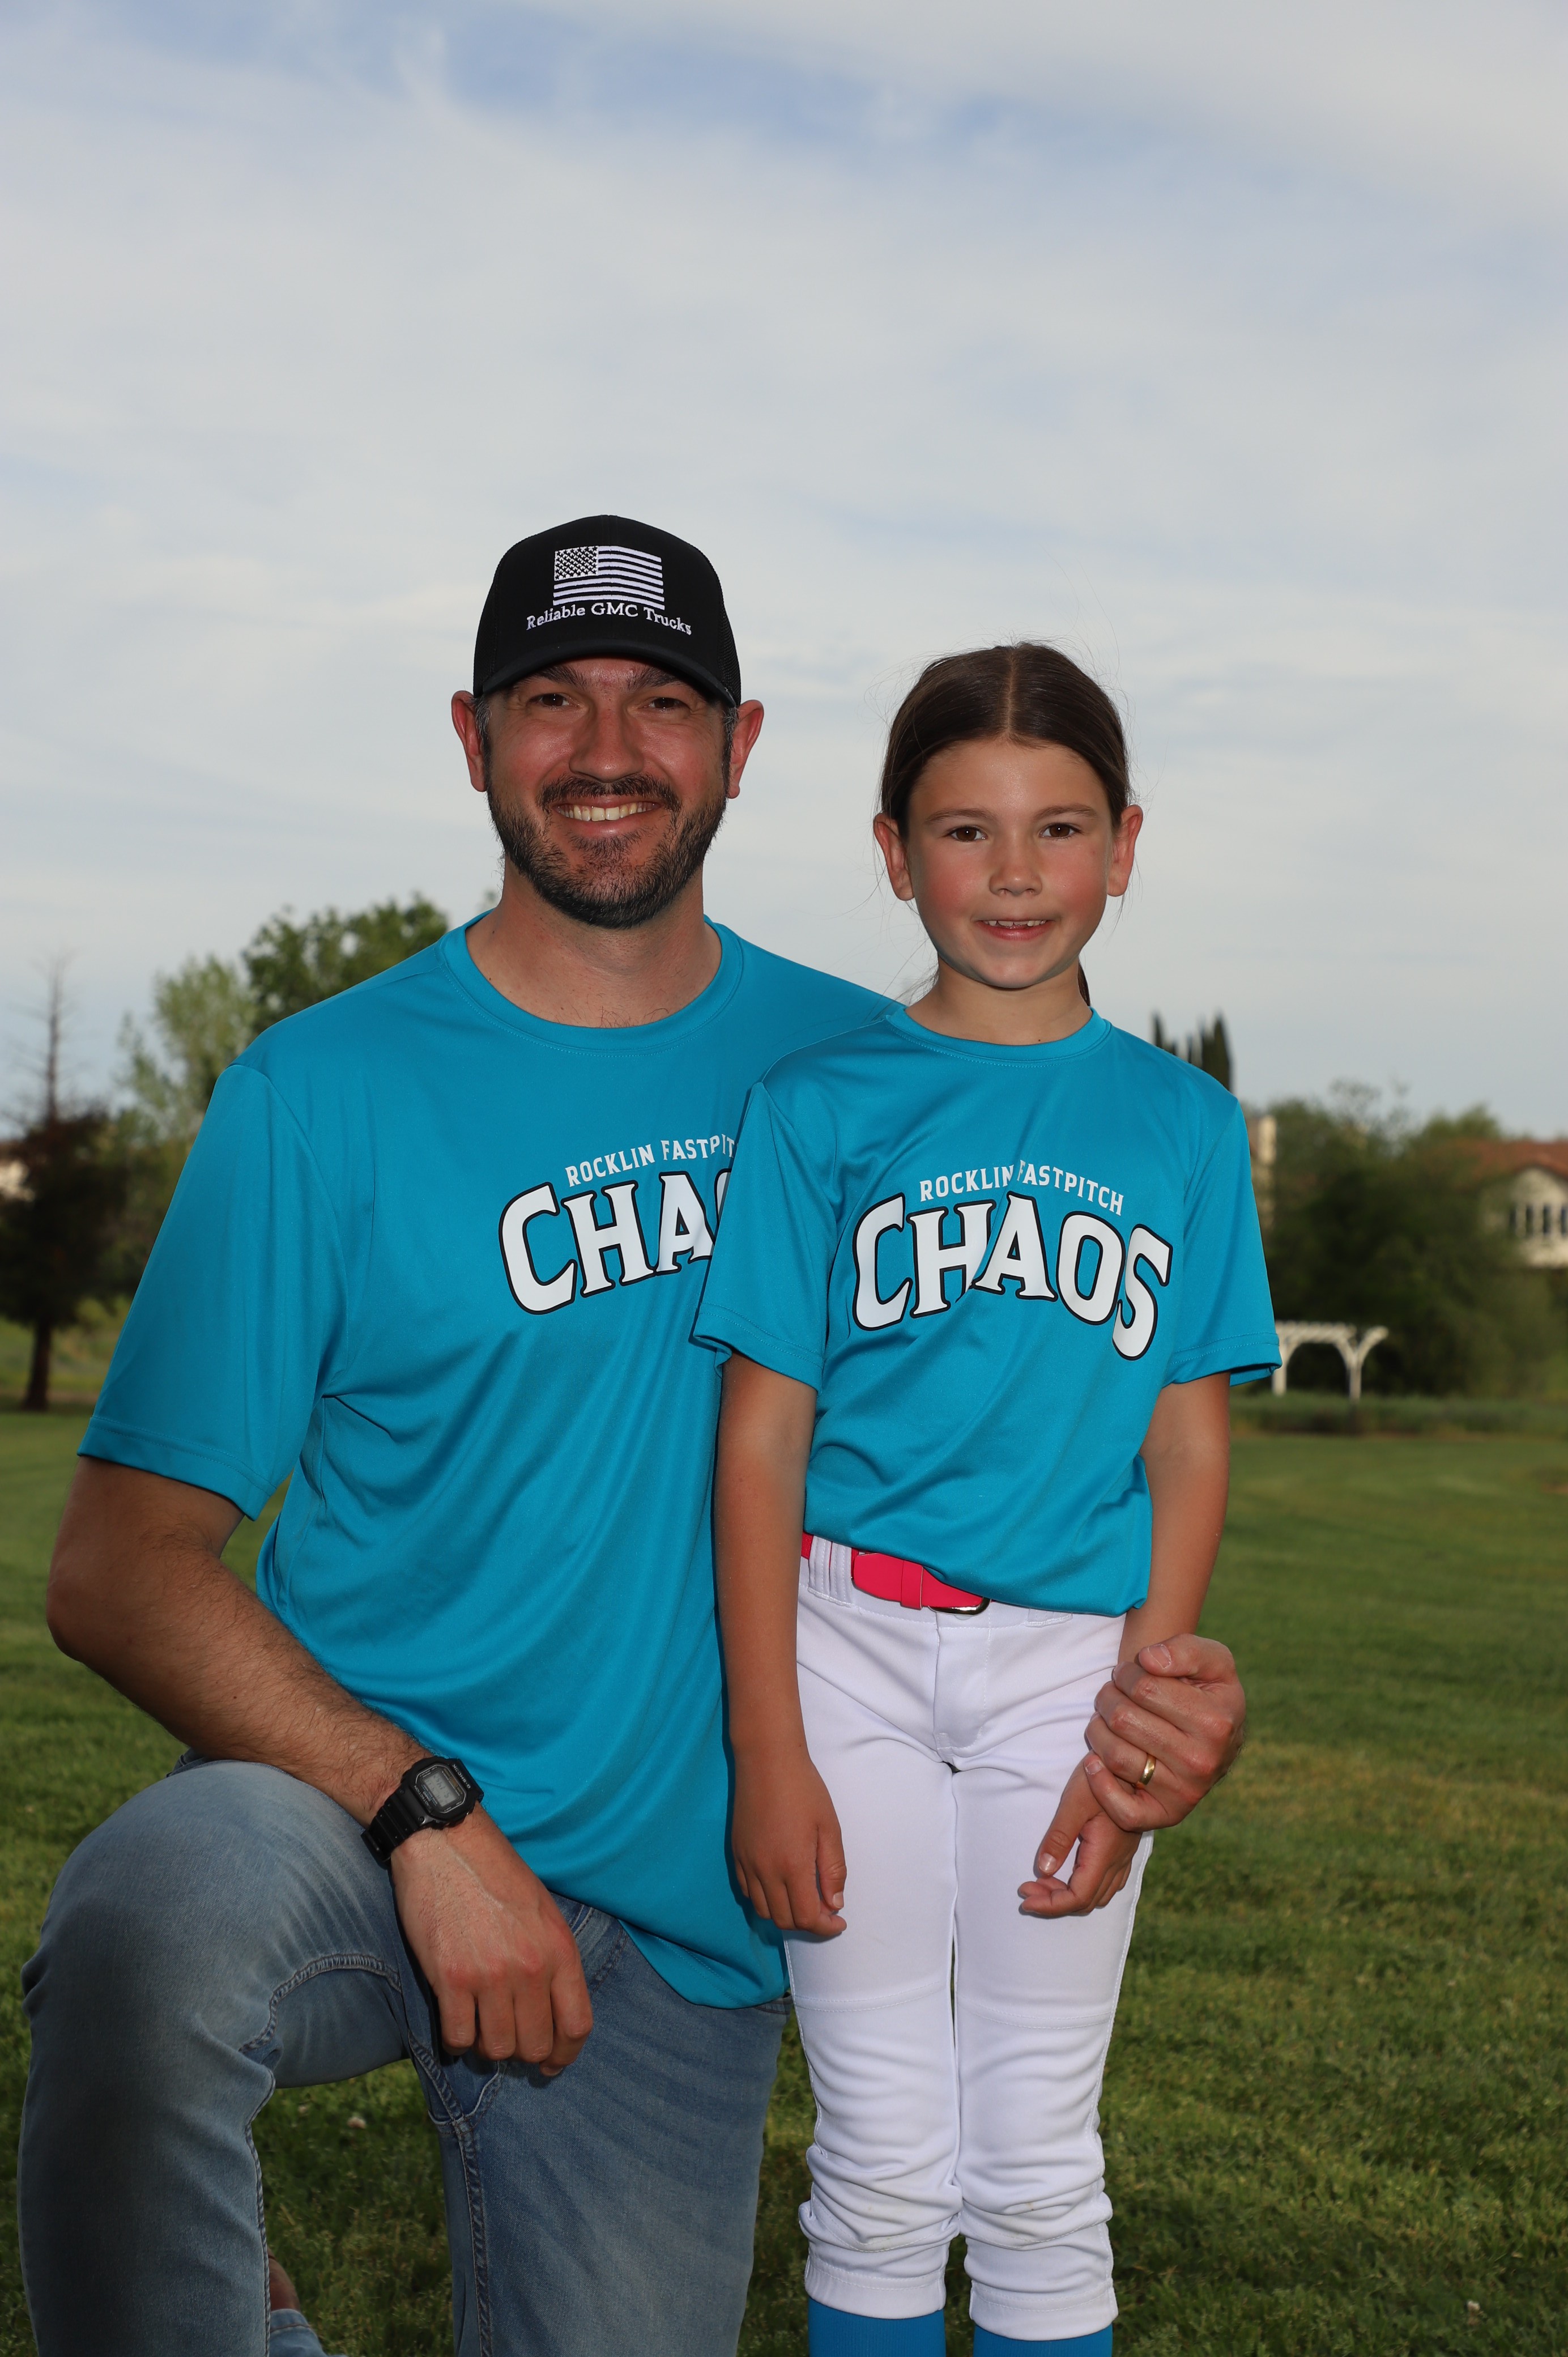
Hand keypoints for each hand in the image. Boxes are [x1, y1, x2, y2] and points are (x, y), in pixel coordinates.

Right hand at [390, 1809, 592, 2070]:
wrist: (447, 1841)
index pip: (576, 2025)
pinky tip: (456, 2020)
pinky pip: (458, 2037)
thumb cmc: (496, 1872)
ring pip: (495, 2049)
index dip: (565, 2054)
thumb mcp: (543, 1910)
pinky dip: (457, 2039)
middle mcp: (531, 1967)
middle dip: (522, 2051)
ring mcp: (490, 1975)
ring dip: (487, 2046)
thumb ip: (553, 1959)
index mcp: (560, 1948)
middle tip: (508, 2038)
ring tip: (480, 2024)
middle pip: (534, 2045)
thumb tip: (552, 2013)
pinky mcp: (451, 1978)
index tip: (552, 2063)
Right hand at [731, 1745, 845, 1935]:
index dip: (826, 1926)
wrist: (767, 1761)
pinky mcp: (736, 1854)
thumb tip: (835, 1904)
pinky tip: (780, 1886)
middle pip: (784, 1920)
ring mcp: (747, 1863)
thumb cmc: (804, 1790)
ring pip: (763, 1910)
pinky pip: (747, 1892)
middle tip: (825, 1911)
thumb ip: (833, 1869)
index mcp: (792, 1865)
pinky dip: (765, 1900)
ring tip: (803, 1900)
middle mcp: (765, 1871)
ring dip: (785, 1915)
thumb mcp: (829, 1827)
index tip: (839, 1921)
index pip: (807, 1917)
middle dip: (807, 1924)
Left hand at [1018, 1757, 1139, 1915]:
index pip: (1078, 1897)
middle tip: (1027, 1889)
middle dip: (1054, 1902)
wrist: (1131, 1764)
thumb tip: (1043, 1871)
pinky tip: (1067, 1874)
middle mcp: (1117, 1861)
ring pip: (1098, 1895)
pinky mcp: (1124, 1850)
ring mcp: (1124, 1857)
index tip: (1024, 1898)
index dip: (1050, 1905)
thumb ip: (1059, 1838)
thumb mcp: (1074, 1803)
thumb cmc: (1099, 1778)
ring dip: (1068, 1895)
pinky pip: (1107, 1883)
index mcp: (1105, 1854)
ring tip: (1042, 1883)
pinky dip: (1084, 1887)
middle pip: (1087, 1901)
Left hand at [1082, 1634, 1246, 1832]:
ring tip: (1105, 1717)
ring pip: (1115, 1756)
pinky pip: (1123, 1811)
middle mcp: (1201, 1762)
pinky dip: (1099, 1784)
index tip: (1128, 1673)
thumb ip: (1186, 1650)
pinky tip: (1093, 1761)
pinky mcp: (1167, 1815)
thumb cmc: (1211, 1695)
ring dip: (1097, 1730)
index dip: (1127, 1674)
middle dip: (1108, 1698)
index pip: (1143, 1688)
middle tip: (1111, 1693)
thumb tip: (1149, 1660)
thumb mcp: (1214, 1662)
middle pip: (1124, 1721)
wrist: (1222, 1743)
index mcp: (1215, 1723)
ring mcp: (1184, 1793)